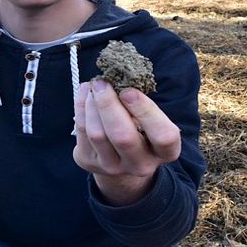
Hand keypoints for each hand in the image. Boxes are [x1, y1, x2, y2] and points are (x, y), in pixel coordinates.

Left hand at [73, 78, 181, 204]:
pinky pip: (82, 132)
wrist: (120, 159)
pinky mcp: (89, 162)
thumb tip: (117, 79)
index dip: (146, 111)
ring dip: (93, 104)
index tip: (129, 91)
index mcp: (165, 152)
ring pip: (97, 134)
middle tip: (103, 82)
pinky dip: (81, 107)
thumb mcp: (150, 119)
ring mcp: (113, 167)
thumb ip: (140, 104)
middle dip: (109, 104)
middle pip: (123, 136)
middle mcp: (141, 165)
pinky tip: (85, 93)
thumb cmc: (140, 129)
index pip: (163, 136)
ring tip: (95, 86)